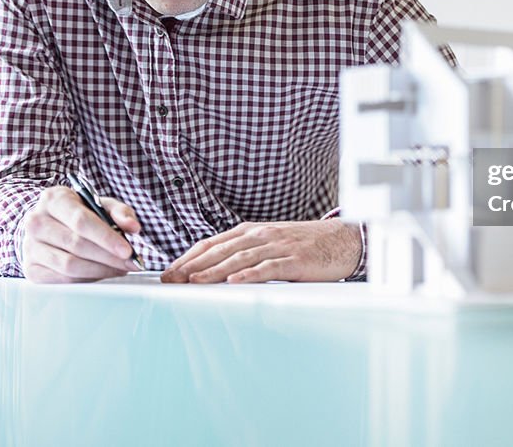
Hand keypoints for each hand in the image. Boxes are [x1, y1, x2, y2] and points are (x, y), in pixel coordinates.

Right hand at [19, 185, 141, 282]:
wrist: (49, 224)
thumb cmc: (79, 213)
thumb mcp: (100, 204)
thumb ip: (120, 212)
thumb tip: (133, 227)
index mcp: (54, 199)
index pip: (81, 221)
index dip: (106, 237)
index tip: (127, 251)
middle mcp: (36, 222)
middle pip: (76, 245)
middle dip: (108, 257)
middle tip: (130, 263)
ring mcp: (30, 247)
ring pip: (69, 265)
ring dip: (100, 270)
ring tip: (120, 269)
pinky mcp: (31, 269)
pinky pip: (63, 280)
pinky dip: (87, 280)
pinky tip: (102, 274)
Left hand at [160, 219, 360, 283]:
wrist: (342, 240)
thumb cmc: (305, 245)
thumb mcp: (271, 244)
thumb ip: (246, 254)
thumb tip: (215, 271)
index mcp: (251, 231)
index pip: (212, 243)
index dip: (189, 257)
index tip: (169, 272)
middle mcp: (260, 235)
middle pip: (220, 250)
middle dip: (193, 266)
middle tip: (171, 280)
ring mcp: (277, 246)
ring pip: (240, 258)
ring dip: (214, 270)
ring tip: (193, 281)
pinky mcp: (294, 260)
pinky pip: (269, 267)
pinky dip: (250, 274)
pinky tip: (235, 281)